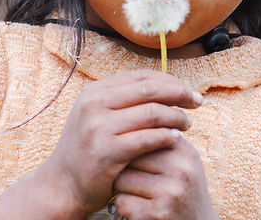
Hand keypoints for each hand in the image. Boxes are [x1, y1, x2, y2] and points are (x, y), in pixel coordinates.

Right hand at [42, 70, 203, 215]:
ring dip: (175, 117)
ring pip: (151, 113)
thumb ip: (125, 100)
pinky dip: (166, 137)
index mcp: (95, 91)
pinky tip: (177, 139)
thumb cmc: (89, 148)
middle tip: (197, 102)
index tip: (188, 91)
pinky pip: (147, 139)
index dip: (169, 81)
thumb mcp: (99, 115)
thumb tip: (167, 85)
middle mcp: (94, 104)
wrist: (63, 183)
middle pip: (149, 90)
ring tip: (187, 124)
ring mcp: (98, 128)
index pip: (141, 76)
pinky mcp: (107, 152)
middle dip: (179, 94)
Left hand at [112, 136, 217, 219]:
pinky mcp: (158, 214)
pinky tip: (140, 208)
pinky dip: (125, 207)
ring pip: (121, 179)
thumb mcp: (181, 159)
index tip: (131, 155)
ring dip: (122, 188)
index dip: (130, 146)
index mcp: (184, 150)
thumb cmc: (182, 189)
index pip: (141, 134)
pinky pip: (122, 202)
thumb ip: (162, 137)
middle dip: (124, 166)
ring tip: (138, 192)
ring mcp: (170, 192)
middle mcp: (180, 168)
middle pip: (128, 155)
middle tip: (135, 177)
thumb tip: (129, 108)